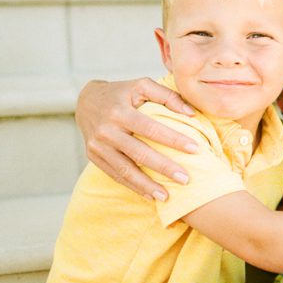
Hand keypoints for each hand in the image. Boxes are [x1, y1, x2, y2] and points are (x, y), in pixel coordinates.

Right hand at [76, 78, 197, 200]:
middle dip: (164, 167)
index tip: (196, 149)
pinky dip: (133, 187)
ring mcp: (97, 146)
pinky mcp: (93, 157)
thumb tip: (192, 114)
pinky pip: (115, 175)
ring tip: (167, 196)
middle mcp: (106, 131)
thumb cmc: (122, 93)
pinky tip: (150, 196)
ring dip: (147, 185)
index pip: (151, 128)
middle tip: (185, 179)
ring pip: (125, 170)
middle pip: (139, 153)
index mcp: (120, 112)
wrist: (86, 101)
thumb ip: (168, 96)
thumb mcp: (142, 86)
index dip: (174, 139)